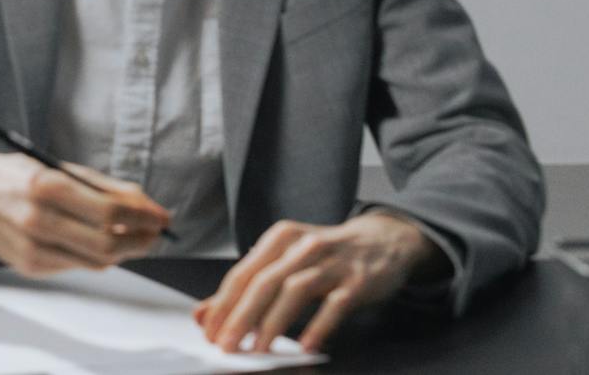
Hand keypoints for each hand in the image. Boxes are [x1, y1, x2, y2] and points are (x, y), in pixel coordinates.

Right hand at [0, 148, 171, 274]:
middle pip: (107, 245)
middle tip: (155, 232)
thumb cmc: (17, 175)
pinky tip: (97, 241)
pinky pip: (76, 265)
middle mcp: (37, 220)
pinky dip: (95, 256)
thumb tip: (145, 204)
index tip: (162, 216)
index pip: (110, 212)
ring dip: (123, 251)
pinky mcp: (29, 266)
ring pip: (96, 261)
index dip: (143, 217)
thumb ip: (102, 186)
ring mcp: (32, 248)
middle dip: (141, 241)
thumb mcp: (57, 167)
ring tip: (133, 237)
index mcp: (46, 186)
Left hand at [195, 213, 445, 353]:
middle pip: (264, 282)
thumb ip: (248, 286)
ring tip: (258, 349)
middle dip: (241, 316)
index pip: (243, 273)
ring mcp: (332, 263)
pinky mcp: (357, 280)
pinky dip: (319, 326)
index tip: (208, 331)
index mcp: (279, 239)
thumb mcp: (286, 260)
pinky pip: (335, 305)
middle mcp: (302, 246)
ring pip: (295, 291)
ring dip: (273, 323)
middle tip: (226, 345)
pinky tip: (305, 346)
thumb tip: (204, 313)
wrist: (383, 239)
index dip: (222, 303)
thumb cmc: (325, 255)